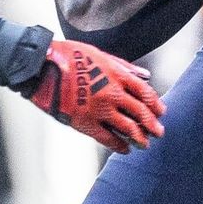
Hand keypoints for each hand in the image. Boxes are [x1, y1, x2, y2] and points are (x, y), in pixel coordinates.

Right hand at [27, 40, 166, 153]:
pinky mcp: (85, 123)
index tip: (161, 112)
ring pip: (128, 129)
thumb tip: (146, 76)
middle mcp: (112, 93)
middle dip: (153, 125)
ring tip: (146, 144)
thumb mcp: (101, 55)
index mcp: (117, 75)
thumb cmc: (69, 57)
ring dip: (140, 138)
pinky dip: (119, 146)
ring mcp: (99, 110)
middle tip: (159, 132)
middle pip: (140, 113)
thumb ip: (125, 67)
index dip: (156, 104)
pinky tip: (125, 149)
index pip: (145, 92)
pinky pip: (108, 139)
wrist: (41, 68)